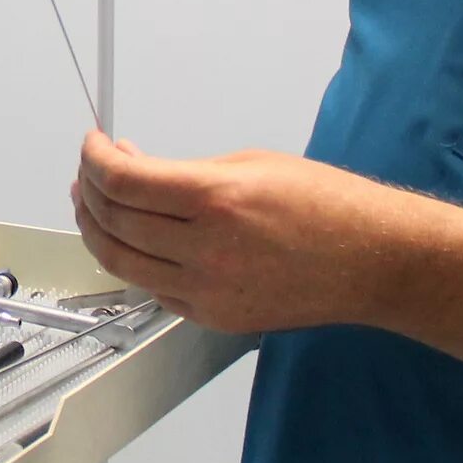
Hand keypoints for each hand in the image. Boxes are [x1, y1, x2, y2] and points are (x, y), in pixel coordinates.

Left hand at [72, 130, 433, 336]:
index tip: (93, 144)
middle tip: (88, 172)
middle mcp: (206, 250)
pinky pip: (153, 288)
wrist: (374, 261)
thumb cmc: (326, 204)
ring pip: (120, 262)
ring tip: (96, 204)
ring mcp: (208, 291)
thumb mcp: (250, 163)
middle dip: (88, 190)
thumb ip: (181, 169)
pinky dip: (134, 260)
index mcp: (216, 199)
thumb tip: (130, 165)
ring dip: (98, 228)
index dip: (93, 158)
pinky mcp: (214, 318)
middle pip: (111, 221)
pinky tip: (137, 239)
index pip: (122, 181)